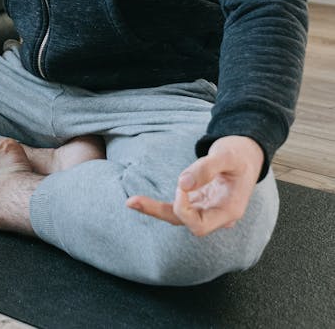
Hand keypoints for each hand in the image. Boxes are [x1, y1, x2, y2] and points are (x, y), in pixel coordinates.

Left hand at [125, 135, 264, 236]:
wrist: (247, 154)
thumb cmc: (239, 154)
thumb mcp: (227, 155)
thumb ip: (206, 168)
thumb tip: (182, 183)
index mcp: (229, 211)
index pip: (199, 225)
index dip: (184, 208)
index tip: (181, 184)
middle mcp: (217, 216)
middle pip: (184, 223)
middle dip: (160, 212)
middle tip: (134, 201)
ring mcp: (208, 209)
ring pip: (178, 217)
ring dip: (155, 210)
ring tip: (131, 202)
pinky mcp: (199, 202)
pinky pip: (178, 208)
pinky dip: (160, 205)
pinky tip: (139, 201)